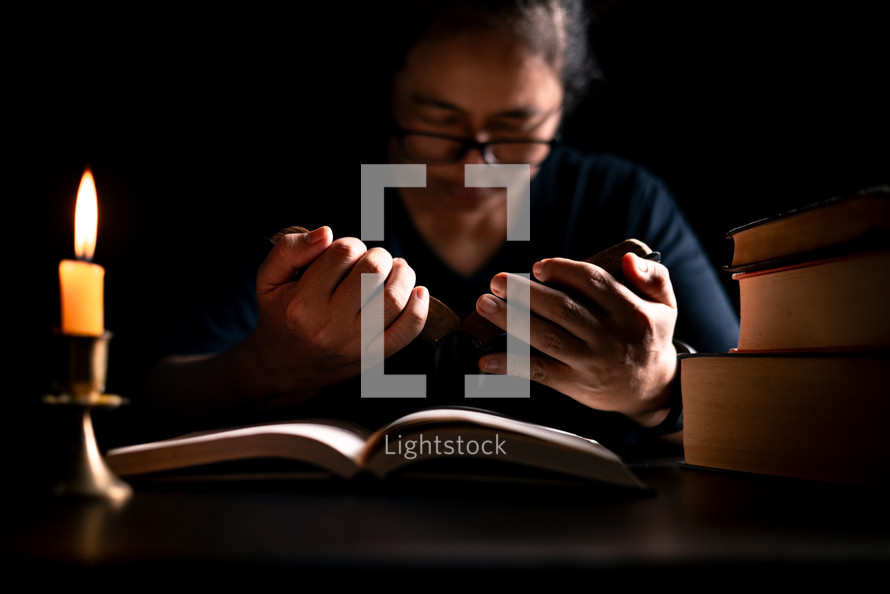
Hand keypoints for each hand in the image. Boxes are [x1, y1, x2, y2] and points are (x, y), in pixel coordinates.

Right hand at [247, 226, 428, 401]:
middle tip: (374, 260)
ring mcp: (353, 344)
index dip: (352, 244)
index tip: (348, 253)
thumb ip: (290, 249)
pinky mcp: (372, 358)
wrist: (284, 365)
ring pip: (394, 298)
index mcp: (302, 303)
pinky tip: (418, 292)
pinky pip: (407, 332)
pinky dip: (419, 309)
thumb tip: (326, 233)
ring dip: (403, 275)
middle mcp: (328, 325)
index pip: (343, 253)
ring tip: (397, 270)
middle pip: (373, 272)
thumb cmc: (280, 313)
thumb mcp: (268, 278)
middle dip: (379, 256)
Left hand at [475, 252, 677, 427]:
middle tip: (497, 281)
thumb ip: (652, 276)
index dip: (563, 271)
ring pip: (545, 337)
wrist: (651, 388)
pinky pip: (538, 372)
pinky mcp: (575, 384)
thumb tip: (627, 259)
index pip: (593, 283)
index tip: (538, 267)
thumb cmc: (649, 336)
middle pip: (562, 309)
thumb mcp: (665, 304)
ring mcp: (590, 363)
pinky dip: (510, 365)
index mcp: (632, 312)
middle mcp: (610, 337)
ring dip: (510, 320)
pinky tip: (486, 359)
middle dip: (524, 293)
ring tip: (485, 305)